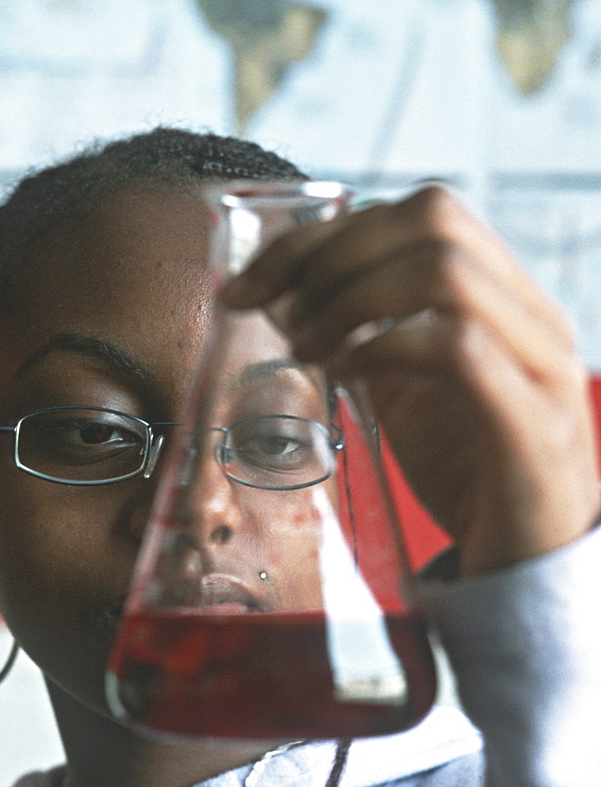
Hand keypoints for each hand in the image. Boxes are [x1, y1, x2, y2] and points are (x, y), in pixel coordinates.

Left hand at [221, 186, 600, 576]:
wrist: (531, 567)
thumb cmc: (470, 480)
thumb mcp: (412, 396)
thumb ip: (372, 342)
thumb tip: (290, 302)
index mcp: (505, 299)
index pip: (420, 213)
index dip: (325, 233)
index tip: (252, 278)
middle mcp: (533, 316)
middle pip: (432, 219)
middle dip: (331, 254)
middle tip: (277, 310)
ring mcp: (541, 367)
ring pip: (447, 271)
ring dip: (352, 298)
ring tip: (307, 346)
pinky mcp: (532, 427)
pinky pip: (459, 349)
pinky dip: (387, 347)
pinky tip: (347, 372)